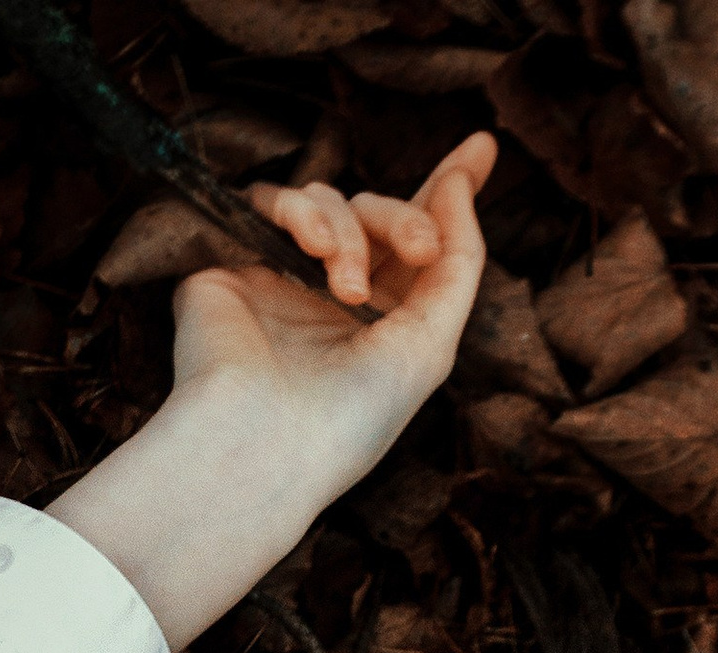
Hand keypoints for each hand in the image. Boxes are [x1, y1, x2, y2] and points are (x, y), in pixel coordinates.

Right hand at [169, 141, 495, 504]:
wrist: (265, 442)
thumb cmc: (353, 415)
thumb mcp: (431, 345)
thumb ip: (459, 264)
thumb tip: (460, 181)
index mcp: (386, 324)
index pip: (417, 242)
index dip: (448, 191)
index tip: (483, 145)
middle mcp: (334, 297)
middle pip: (377, 213)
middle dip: (405, 219)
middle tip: (419, 250)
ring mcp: (283, 277)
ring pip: (328, 203)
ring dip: (347, 231)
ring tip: (346, 286)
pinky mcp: (235, 262)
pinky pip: (270, 200)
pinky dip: (299, 210)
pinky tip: (309, 246)